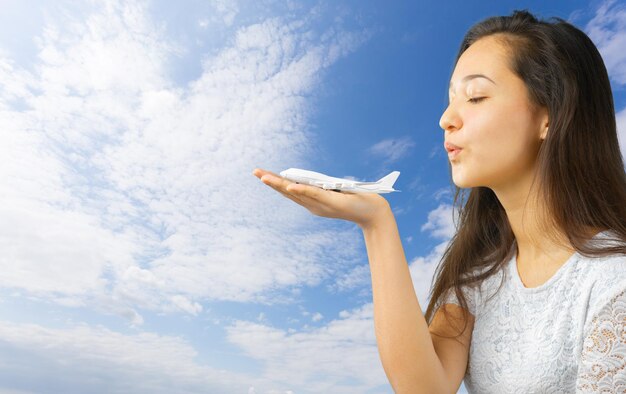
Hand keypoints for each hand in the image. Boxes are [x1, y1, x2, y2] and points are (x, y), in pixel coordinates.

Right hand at [253, 168, 389, 228]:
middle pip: (288, 191)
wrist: (371, 211)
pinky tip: (290, 186)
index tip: (260, 173)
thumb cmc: (353, 200)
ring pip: (297, 193)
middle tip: (255, 172)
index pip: (289, 190)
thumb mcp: (333, 192)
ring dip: (280, 185)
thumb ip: (320, 188)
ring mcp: (320, 203)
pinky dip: (302, 190)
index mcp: (311, 201)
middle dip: (271, 182)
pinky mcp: (331, 201)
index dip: (274, 182)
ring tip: (265, 178)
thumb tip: (307, 180)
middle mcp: (312, 204)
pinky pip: (314, 194)